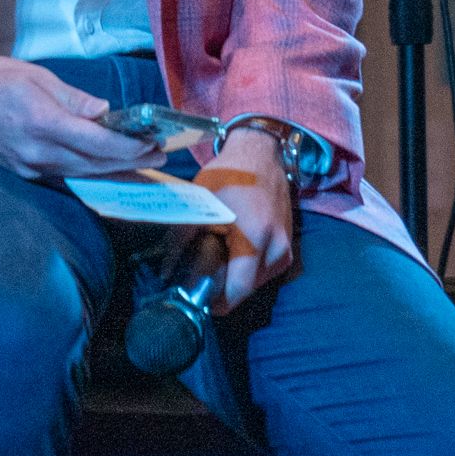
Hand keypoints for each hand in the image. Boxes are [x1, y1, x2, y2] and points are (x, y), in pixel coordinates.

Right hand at [0, 55, 154, 179]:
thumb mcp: (34, 75)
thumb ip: (73, 98)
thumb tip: (106, 112)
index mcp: (41, 121)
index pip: (96, 141)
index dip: (129, 146)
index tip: (153, 142)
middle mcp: (36, 152)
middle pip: (94, 164)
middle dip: (131, 161)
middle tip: (161, 154)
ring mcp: (28, 167)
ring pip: (82, 174)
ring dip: (115, 169)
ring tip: (142, 162)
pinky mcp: (22, 172)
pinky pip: (64, 175)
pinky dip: (90, 172)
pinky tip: (108, 167)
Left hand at [196, 153, 298, 308]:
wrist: (260, 154)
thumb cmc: (229, 175)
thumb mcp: (200, 203)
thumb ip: (181, 239)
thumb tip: (166, 272)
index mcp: (255, 237)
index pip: (238, 289)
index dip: (216, 301)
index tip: (197, 300)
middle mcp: (276, 248)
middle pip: (246, 289)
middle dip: (223, 290)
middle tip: (199, 280)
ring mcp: (285, 249)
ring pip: (257, 283)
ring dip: (236, 280)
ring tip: (215, 265)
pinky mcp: (287, 247)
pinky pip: (265, 271)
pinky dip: (248, 270)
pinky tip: (231, 256)